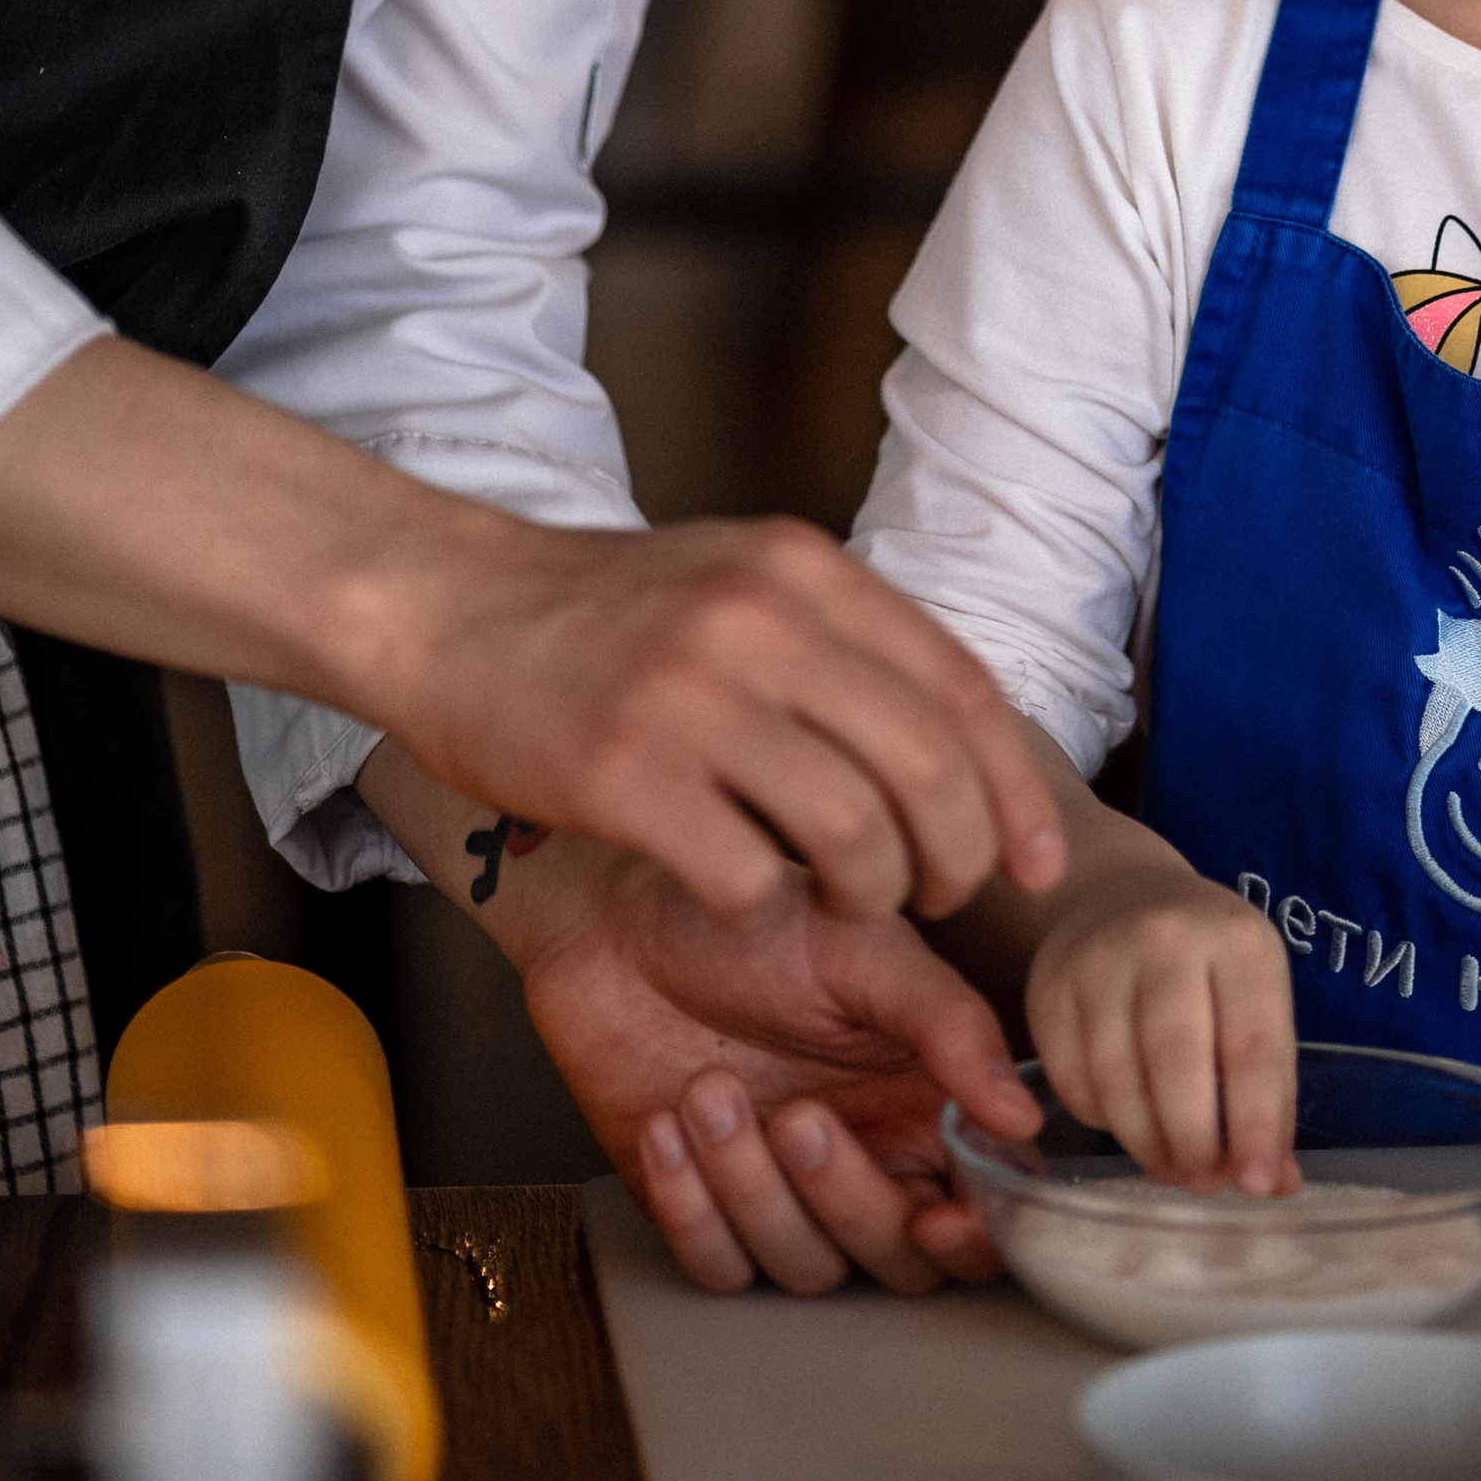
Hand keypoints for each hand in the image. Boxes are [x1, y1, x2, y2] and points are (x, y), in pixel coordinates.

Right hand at [0, 343, 1062, 928]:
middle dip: (956, 860)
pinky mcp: (627, 774)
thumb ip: (839, 639)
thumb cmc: (598, 612)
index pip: (963, 689)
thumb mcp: (737, 579)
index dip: (1015, 791)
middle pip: (929, 771)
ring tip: (838, 900)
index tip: (1037, 865)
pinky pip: (748, 879)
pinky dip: (765, 910)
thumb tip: (957, 744)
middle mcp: (762, 621)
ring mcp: (693, 696)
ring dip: (867, 897)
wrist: (443, 605)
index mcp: (805, 570)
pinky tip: (741, 895)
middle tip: (934, 897)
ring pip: (855, 835)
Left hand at [496, 834, 1039, 1295]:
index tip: (940, 1220)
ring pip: (805, 1266)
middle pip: (895, 1256)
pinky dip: (692, 1211)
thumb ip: (949, 1027)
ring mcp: (783, 1192)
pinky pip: (716, 1265)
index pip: (980, 1207)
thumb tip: (1022, 1119)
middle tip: (797, 1116)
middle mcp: (867, 1158)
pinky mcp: (703, 1209)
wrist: (613, 918)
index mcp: (924, 1101)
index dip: (975, 1237)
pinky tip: (666, 1127)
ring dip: (753, 1191)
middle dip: (845, 1199)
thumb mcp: (864, 950)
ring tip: (708, 1090)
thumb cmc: (748, 919)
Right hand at [1027, 856, 1298, 1193]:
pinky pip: (1072, 1080)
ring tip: (1171, 1168)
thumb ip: (1270, 1091)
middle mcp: (1166, 938)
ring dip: (1147, 1143)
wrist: (1124, 897)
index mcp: (1239, 940)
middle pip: (1177, 1061)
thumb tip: (1274, 1182)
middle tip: (1204, 1184)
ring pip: (1118, 1078)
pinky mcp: (1049, 987)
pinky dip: (1102, 1120)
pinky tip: (1128, 1127)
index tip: (1256, 1183)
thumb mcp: (1255, 1003)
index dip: (1255, 1124)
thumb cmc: (1208, 967)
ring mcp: (1099, 958)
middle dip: (1194, 1141)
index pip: (1251, 1045)